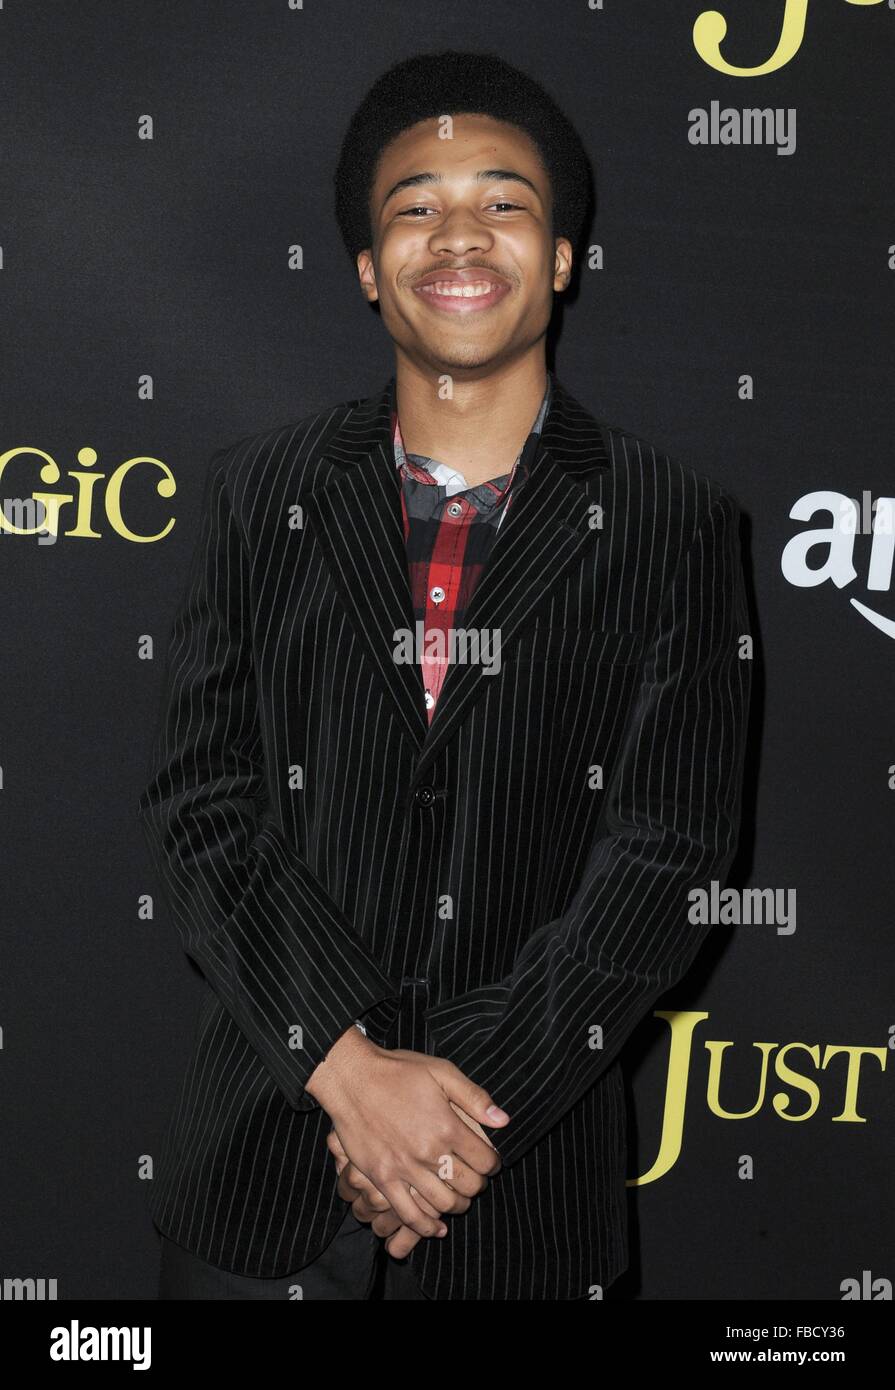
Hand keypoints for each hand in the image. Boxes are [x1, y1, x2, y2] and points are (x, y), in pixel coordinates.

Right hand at [306, 1031, 506, 1239]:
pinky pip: (408, 1214)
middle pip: (468, 1185)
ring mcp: (404, 1168)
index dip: (493, 1163)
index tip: (490, 1161)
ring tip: (458, 1197)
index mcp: (447, 1126)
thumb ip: (474, 1097)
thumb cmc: (397, 1072)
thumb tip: (504, 1120)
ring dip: (457, 1205)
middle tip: (475, 1178)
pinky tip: (437, 1227)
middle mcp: (428, 1151)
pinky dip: (426, 1227)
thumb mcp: (441, 1072)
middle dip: (478, 1185)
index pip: (485, 1160)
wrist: (352, 1078)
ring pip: (443, 1204)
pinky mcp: (382, 1178)